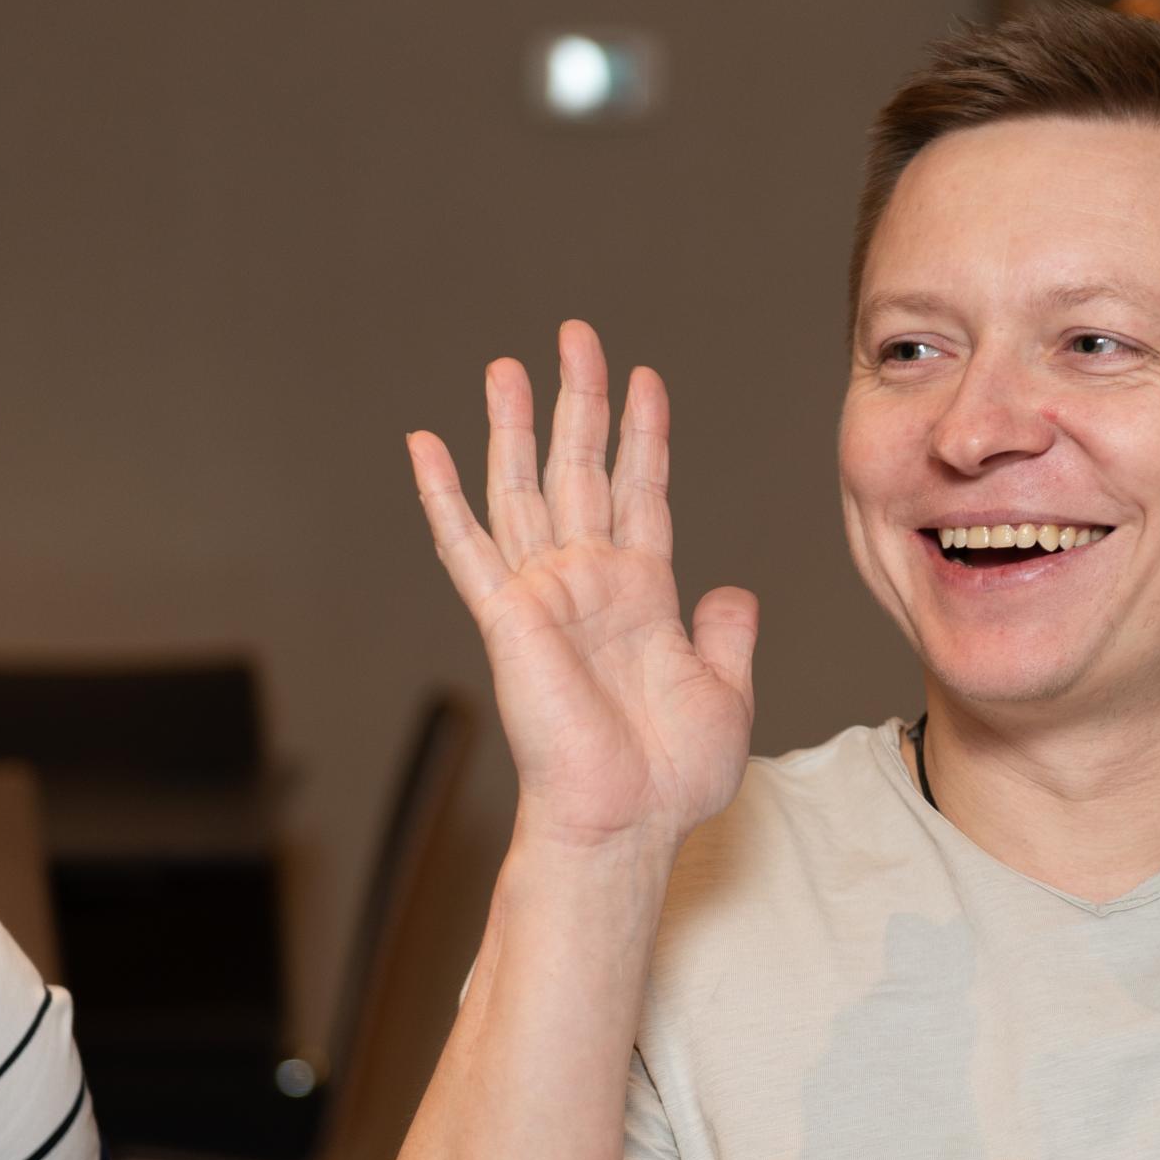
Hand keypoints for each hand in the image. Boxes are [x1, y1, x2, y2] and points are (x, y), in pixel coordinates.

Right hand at [408, 322, 757, 848]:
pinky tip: (424, 445)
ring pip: (523, 490)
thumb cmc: (669, 777)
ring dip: (515, 426)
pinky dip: (443, 495)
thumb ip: (728, 633)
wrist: (626, 822)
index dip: (642, 434)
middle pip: (579, 470)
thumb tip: (734, 591)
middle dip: (579, 402)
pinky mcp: (508, 617)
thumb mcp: (725, 690)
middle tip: (577, 336)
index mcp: (642, 594)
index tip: (644, 379)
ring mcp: (544, 595)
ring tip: (508, 365)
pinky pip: (468, 547)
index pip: (641, 491)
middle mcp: (588, 583)